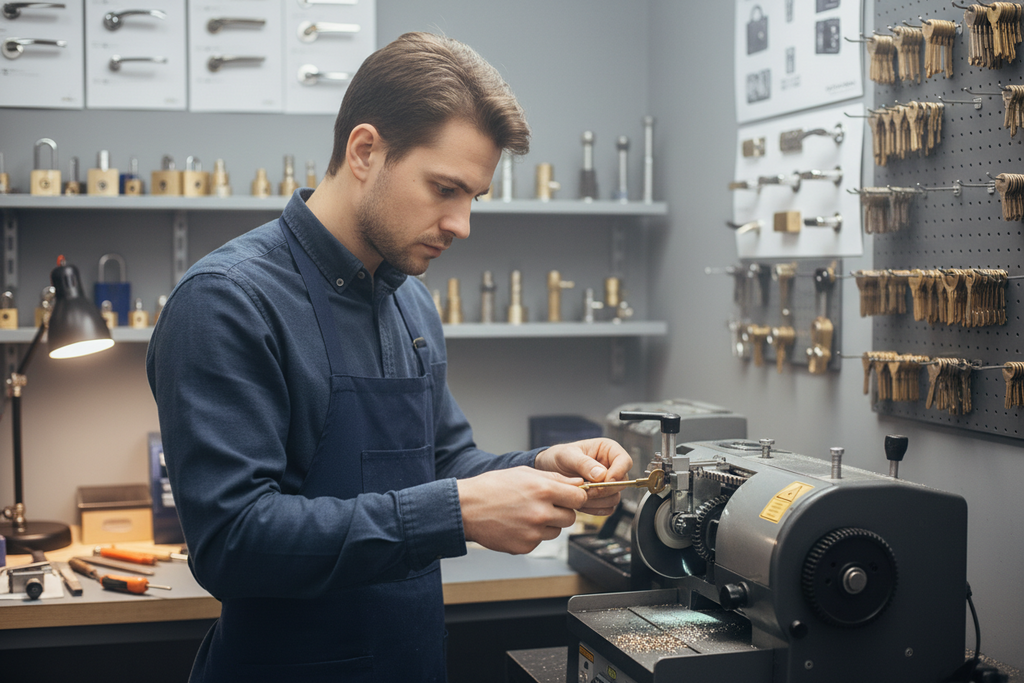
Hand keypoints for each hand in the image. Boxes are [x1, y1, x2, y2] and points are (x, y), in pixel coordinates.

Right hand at [458, 466, 587, 554]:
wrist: (466, 508)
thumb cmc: (492, 487)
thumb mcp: (524, 473)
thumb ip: (555, 478)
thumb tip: (578, 483)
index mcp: (544, 490)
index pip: (579, 498)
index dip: (575, 496)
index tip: (568, 496)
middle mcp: (541, 513)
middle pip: (571, 517)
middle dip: (561, 511)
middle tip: (543, 505)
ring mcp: (533, 532)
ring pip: (556, 531)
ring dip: (547, 524)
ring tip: (525, 514)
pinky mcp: (525, 547)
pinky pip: (539, 541)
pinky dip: (532, 535)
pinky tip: (516, 524)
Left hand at [534, 438, 632, 515]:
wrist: (548, 470)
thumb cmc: (558, 457)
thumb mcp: (567, 455)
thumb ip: (584, 463)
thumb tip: (601, 474)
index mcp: (608, 450)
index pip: (625, 462)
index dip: (618, 473)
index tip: (603, 481)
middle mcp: (612, 467)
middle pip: (622, 483)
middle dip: (602, 490)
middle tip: (584, 490)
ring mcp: (608, 484)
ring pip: (615, 498)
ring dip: (597, 501)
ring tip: (579, 495)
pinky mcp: (602, 498)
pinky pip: (607, 508)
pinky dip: (594, 509)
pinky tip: (580, 503)